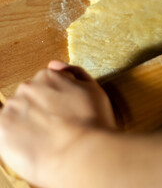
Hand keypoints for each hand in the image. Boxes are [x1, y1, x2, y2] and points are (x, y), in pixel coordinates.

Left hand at [0, 61, 114, 185]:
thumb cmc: (93, 122)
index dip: (60, 100)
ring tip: (49, 138)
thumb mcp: (94, 89)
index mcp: (48, 76)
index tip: (67, 113)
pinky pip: (7, 132)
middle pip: (31, 97)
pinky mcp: (1, 130)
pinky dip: (19, 138)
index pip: (48, 84)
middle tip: (60, 127)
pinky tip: (37, 145)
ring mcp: (12, 109)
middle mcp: (27, 88)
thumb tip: (54, 64)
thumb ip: (74, 72)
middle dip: (42, 109)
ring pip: (18, 114)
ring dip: (29, 123)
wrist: (81, 154)